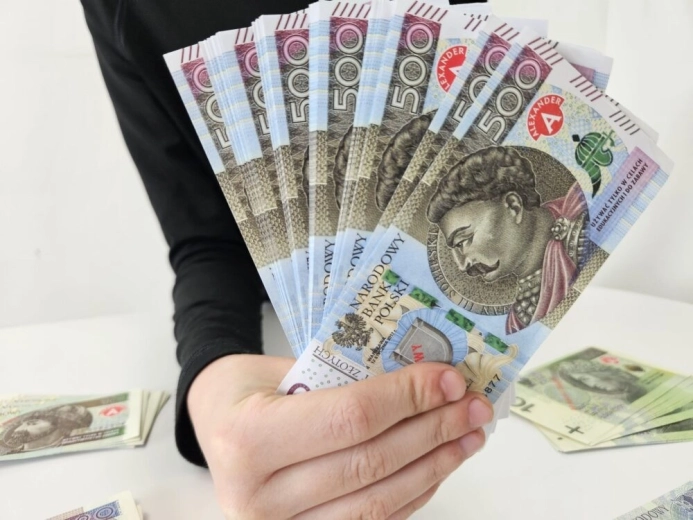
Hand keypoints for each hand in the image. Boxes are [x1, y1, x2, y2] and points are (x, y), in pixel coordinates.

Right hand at [188, 354, 493, 519]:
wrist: (213, 424)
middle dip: (432, 430)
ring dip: (433, 466)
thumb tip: (427, 380)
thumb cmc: (247, 389)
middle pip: (370, 462)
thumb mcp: (285, 368)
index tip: (448, 379)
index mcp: (249, 437)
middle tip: (471, 405)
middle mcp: (258, 495)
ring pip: (378, 501)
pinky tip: (438, 466)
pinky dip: (412, 493)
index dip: (407, 398)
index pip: (350, 418)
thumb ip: (347, 379)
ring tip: (467, 436)